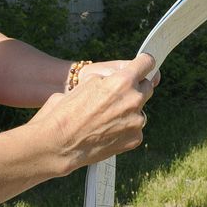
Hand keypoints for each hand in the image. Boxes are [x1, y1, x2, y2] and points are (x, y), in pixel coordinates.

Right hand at [32, 53, 155, 174]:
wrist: (59, 143)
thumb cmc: (68, 110)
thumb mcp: (87, 82)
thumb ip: (109, 78)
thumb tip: (119, 79)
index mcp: (122, 81)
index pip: (146, 63)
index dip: (143, 62)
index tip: (143, 65)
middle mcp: (134, 100)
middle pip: (147, 87)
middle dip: (135, 88)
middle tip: (118, 95)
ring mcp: (136, 121)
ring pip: (140, 109)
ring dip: (129, 110)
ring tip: (107, 117)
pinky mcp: (135, 138)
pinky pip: (135, 127)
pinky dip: (125, 128)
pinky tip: (107, 130)